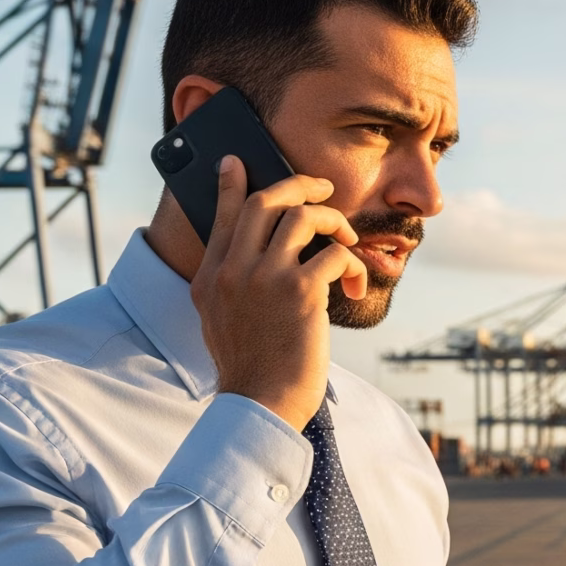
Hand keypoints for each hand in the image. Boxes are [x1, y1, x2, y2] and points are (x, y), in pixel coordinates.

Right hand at [189, 156, 367, 431]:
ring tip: (347, 239)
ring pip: (304, 217)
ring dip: (334, 221)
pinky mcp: (300, 293)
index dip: (231, 183)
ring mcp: (266, 278)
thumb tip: (249, 255)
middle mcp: (234, 270)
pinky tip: (354, 284)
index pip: (222, 215)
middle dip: (299, 184)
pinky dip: (352, 264)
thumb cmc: (251, 366)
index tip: (237, 161)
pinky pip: (334, 254)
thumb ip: (230, 283)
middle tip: (323, 188)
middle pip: (266, 202)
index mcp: (212, 276)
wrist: (261, 404)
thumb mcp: (220, 320)